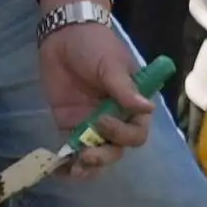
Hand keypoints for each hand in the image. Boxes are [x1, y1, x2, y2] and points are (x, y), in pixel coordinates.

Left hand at [38, 0, 150, 160]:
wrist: (64, 35)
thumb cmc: (95, 46)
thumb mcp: (111, 64)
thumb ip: (124, 88)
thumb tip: (146, 109)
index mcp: (132, 107)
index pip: (136, 133)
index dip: (122, 134)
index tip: (102, 120)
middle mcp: (115, 119)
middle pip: (116, 148)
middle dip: (104, 156)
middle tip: (87, 156)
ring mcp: (91, 123)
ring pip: (95, 152)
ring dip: (87, 166)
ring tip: (76, 172)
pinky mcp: (68, 123)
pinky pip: (71, 147)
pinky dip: (67, 160)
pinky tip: (59, 171)